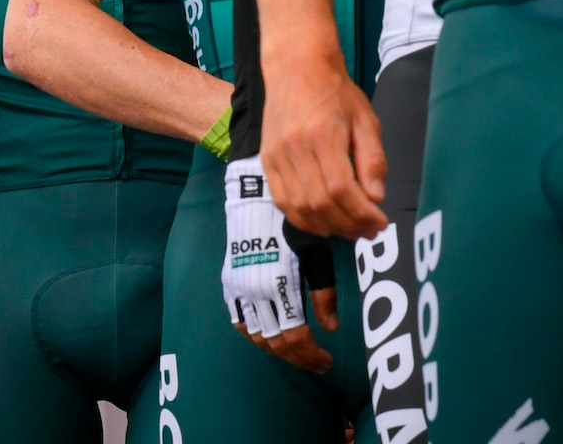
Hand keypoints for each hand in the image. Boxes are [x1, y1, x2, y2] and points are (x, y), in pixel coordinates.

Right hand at [222, 156, 339, 372]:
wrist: (253, 199)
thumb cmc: (291, 223)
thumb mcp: (316, 253)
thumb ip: (324, 292)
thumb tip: (333, 327)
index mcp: (279, 286)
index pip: (296, 337)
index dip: (312, 355)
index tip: (327, 361)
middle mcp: (255, 293)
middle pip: (276, 343)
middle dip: (299, 359)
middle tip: (317, 363)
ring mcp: (239, 290)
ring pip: (256, 337)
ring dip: (278, 350)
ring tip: (297, 353)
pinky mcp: (229, 283)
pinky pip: (239, 321)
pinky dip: (255, 336)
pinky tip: (269, 336)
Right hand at [259, 52, 386, 238]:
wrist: (297, 67)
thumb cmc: (336, 92)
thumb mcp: (366, 120)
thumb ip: (372, 159)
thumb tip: (376, 198)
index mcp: (323, 135)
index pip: (341, 188)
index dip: (362, 213)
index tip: (381, 222)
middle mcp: (295, 147)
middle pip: (320, 202)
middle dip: (349, 224)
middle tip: (370, 231)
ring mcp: (276, 154)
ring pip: (299, 206)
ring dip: (327, 226)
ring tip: (350, 230)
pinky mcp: (266, 159)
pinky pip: (281, 200)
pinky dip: (301, 219)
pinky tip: (321, 225)